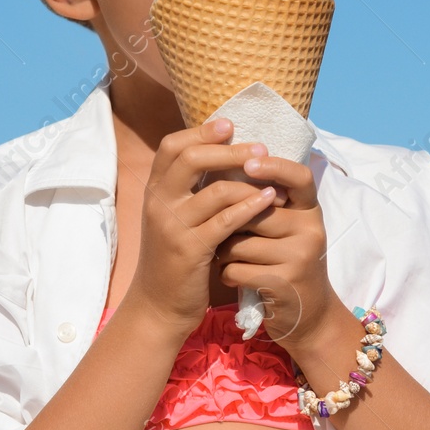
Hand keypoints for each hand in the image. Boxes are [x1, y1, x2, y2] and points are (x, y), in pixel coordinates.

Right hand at [125, 118, 278, 333]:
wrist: (158, 306)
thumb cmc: (174, 258)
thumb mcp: (174, 219)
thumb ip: (189, 190)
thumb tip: (222, 155)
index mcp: (155, 192)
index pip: (171, 146)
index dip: (200, 131)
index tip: (229, 124)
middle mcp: (158, 204)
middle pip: (190, 158)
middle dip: (229, 150)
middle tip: (260, 148)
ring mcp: (172, 227)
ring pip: (215, 190)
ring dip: (249, 182)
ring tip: (274, 178)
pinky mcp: (190, 250)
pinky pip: (226, 221)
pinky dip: (251, 207)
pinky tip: (269, 200)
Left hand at [210, 151, 343, 348]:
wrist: (309, 316)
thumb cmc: (287, 263)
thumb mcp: (288, 229)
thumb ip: (267, 204)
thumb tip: (225, 168)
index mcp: (310, 211)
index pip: (300, 177)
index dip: (275, 166)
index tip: (249, 162)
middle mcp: (311, 230)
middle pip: (253, 212)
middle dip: (229, 224)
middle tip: (222, 234)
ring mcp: (300, 257)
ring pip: (239, 242)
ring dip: (224, 252)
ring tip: (230, 258)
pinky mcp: (284, 283)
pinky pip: (236, 269)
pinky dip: (227, 274)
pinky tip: (234, 278)